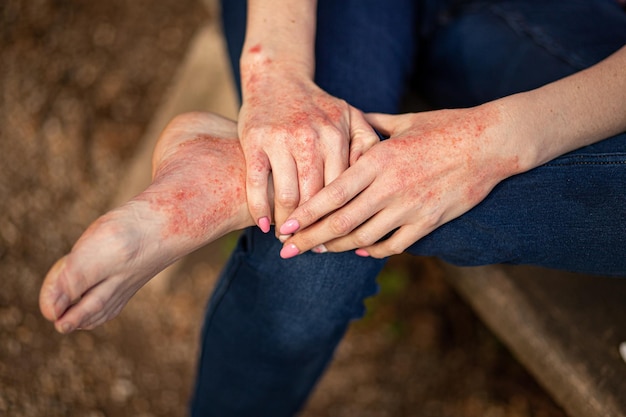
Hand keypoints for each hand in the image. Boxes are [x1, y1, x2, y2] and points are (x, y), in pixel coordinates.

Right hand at [239, 64, 377, 234]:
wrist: (276, 78)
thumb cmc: (317, 105)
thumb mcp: (349, 116)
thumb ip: (366, 144)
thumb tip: (375, 181)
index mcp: (337, 134)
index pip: (342, 188)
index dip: (339, 216)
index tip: (337, 238)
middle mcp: (311, 138)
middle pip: (315, 197)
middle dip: (313, 227)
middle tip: (310, 246)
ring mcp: (281, 140)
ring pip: (287, 195)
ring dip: (287, 223)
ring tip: (288, 238)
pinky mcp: (254, 141)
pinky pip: (256, 184)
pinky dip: (259, 209)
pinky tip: (264, 226)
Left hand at [279, 104, 525, 257]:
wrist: (492, 143)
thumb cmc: (446, 127)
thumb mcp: (404, 122)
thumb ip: (370, 126)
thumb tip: (348, 120)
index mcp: (379, 159)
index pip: (332, 194)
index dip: (305, 213)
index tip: (286, 226)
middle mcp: (390, 187)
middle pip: (340, 222)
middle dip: (310, 240)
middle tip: (288, 251)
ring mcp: (410, 208)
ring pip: (363, 238)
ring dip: (337, 247)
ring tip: (318, 251)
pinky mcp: (429, 222)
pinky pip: (394, 245)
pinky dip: (372, 250)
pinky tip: (359, 249)